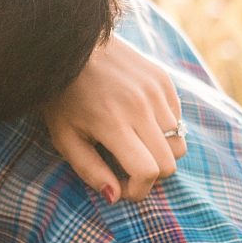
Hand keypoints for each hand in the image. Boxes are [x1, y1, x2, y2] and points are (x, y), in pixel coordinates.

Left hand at [42, 30, 184, 203]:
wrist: (74, 45)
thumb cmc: (63, 97)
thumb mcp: (65, 138)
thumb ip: (90, 171)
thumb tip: (115, 197)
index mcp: (114, 123)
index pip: (148, 172)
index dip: (138, 191)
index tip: (121, 188)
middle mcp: (141, 106)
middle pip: (170, 163)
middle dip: (151, 177)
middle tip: (127, 170)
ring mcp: (156, 90)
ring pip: (178, 142)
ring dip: (158, 152)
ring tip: (132, 145)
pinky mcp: (164, 80)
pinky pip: (178, 119)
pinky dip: (164, 130)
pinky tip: (138, 122)